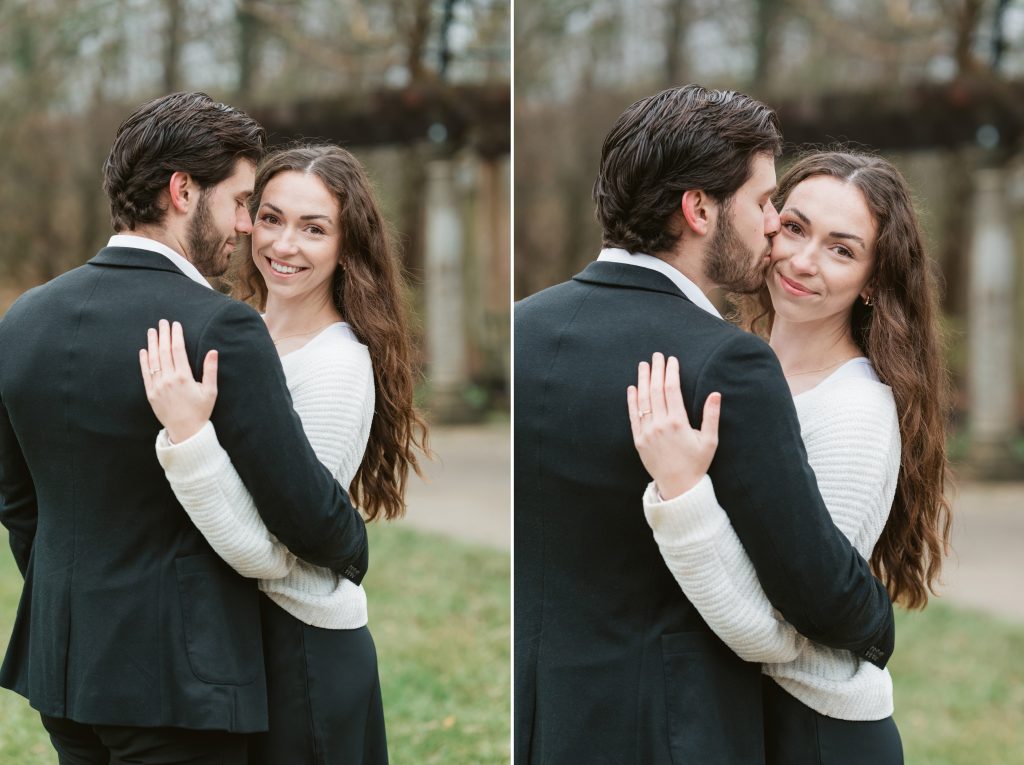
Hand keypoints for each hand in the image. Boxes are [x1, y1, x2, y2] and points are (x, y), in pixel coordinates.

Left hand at [139, 319, 218, 442]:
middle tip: (162, 322)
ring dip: (152, 344)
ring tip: (152, 331)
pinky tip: (144, 350)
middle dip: (163, 335)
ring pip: (153, 360)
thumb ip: (210, 370)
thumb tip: (213, 352)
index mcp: (184, 377)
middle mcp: (168, 379)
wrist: (186, 432)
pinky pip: (145, 373)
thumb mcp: (210, 391)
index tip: (175, 325)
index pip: (178, 350)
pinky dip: (144, 361)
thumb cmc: (201, 411)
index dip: (176, 335)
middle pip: (164, 351)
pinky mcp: (150, 393)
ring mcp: (157, 386)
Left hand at [627, 352, 720, 499]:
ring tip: (644, 365)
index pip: (671, 390)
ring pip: (643, 400)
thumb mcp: (710, 441)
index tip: (671, 360)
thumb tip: (715, 394)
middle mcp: (660, 425)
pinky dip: (632, 400)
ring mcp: (647, 432)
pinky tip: (632, 387)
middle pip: (655, 390)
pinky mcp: (638, 440)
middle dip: (656, 370)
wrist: (679, 487)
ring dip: (642, 380)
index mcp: (678, 423)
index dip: (670, 372)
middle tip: (656, 356)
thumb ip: (711, 416)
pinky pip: (633, 416)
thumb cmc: (697, 463)